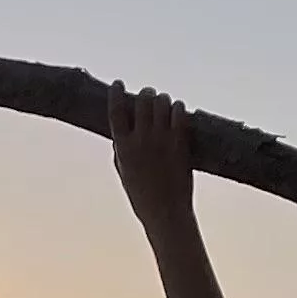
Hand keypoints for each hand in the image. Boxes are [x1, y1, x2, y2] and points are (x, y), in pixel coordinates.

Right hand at [110, 82, 194, 232]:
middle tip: (147, 96)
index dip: (116, 93)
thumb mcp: (124, 174)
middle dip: (145, 95)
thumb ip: (120, 151)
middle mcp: (142, 139)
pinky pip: (179, 112)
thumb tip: (120, 134)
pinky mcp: (180, 142)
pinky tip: (177, 111)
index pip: (116, 110)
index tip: (118, 84)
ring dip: (162, 100)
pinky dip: (177, 108)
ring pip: (162, 101)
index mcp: (124, 147)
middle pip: (142, 100)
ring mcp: (162, 139)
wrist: (166, 213)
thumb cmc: (142, 198)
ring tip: (163, 105)